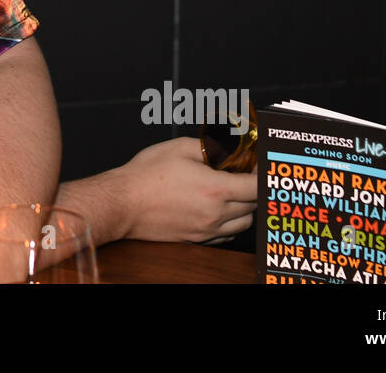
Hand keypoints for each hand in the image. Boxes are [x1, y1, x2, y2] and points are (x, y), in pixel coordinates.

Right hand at [107, 137, 256, 242]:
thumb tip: (229, 147)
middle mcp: (215, 214)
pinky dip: (231, 223)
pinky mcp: (197, 239)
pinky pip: (227, 235)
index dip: (262, 175)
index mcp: (215, 190)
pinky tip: (218, 209)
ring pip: (244, 223)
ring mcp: (206, 230)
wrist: (123, 203)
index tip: (257, 166)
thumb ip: (211, 147)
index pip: (256, 187)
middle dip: (252, 188)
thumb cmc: (145, 176)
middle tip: (242, 174)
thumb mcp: (180, 148)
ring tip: (230, 192)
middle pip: (253, 205)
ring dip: (244, 207)